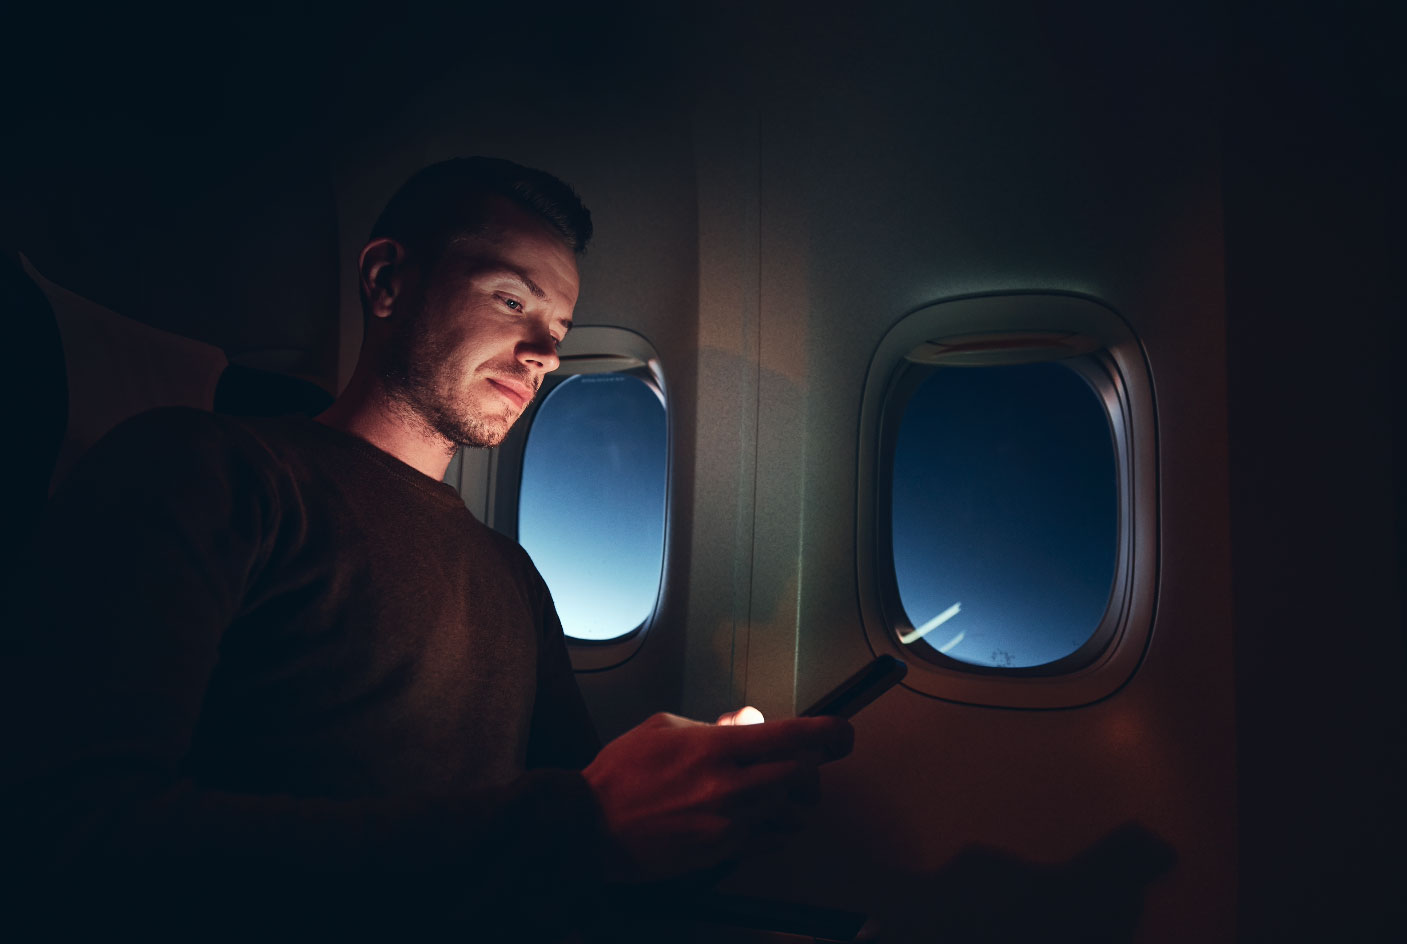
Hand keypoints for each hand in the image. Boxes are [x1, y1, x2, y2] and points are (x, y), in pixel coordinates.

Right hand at [583, 710, 852, 880]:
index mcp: (716, 747)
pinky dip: (776, 825)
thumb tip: (752, 720)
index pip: (791, 736)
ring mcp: (730, 823)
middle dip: (812, 766)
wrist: (590, 828)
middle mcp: (730, 786)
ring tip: (776, 789)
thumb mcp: (664, 727)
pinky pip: (773, 839)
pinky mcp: (724, 852)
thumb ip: (716, 725)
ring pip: (794, 811)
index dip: (827, 732)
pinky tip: (756, 814)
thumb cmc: (622, 774)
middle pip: (805, 775)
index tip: (843, 731)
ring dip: (795, 799)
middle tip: (805, 760)